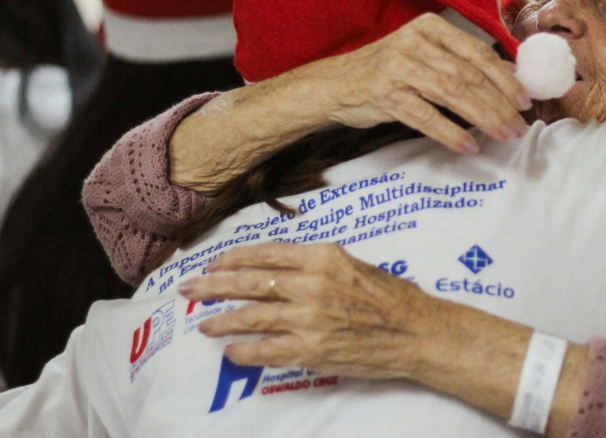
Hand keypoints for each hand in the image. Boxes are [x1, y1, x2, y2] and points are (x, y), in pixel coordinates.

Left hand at [178, 242, 441, 378]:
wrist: (417, 332)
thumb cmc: (392, 297)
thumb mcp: (354, 264)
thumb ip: (317, 264)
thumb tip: (283, 269)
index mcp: (321, 256)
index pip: (265, 254)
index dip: (233, 259)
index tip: (215, 264)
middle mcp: (309, 283)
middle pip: (247, 282)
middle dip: (211, 286)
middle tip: (188, 289)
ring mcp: (308, 318)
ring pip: (250, 316)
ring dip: (221, 320)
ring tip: (205, 325)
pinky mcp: (310, 349)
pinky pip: (265, 350)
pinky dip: (244, 352)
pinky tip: (232, 352)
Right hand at [291, 12, 531, 153]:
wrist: (336, 83)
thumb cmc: (389, 69)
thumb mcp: (424, 54)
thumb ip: (461, 60)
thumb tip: (510, 74)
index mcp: (430, 27)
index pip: (477, 53)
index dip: (505, 78)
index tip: (525, 100)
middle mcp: (415, 43)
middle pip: (468, 75)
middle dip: (499, 102)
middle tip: (519, 124)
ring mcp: (398, 68)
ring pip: (452, 94)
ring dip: (483, 117)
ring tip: (503, 134)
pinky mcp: (385, 94)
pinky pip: (426, 116)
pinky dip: (451, 132)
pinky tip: (469, 145)